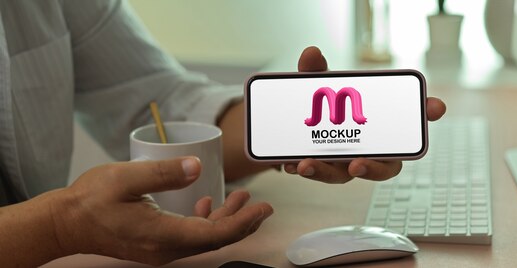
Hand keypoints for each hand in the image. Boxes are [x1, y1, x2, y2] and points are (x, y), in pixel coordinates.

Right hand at [50, 157, 272, 265]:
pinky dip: (204, 222)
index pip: (215, 235)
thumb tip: (197, 167)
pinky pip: (189, 237)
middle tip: (261, 204)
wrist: (64, 224)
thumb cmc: (90, 200)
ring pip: (204, 239)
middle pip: (215, 240)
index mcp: (162, 235)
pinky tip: (205, 204)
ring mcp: (160, 250)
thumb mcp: (125, 178)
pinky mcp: (155, 245)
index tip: (263, 208)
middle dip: (242, 222)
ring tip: (239, 197)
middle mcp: (166, 249)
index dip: (243, 222)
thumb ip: (163, 173)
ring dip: (224, 220)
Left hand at [283, 46, 446, 182]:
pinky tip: (288, 163)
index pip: (409, 128)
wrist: (298, 122)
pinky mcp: (322, 169)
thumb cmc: (326, 105)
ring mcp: (345, 163)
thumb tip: (311, 54)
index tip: (435, 107)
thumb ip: (316, 72)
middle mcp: (368, 151)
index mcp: (380, 129)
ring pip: (343, 175)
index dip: (424, 118)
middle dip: (371, 168)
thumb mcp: (319, 86)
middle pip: (382, 168)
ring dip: (325, 172)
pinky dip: (300, 168)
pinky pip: (315, 173)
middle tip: (357, 164)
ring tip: (307, 164)